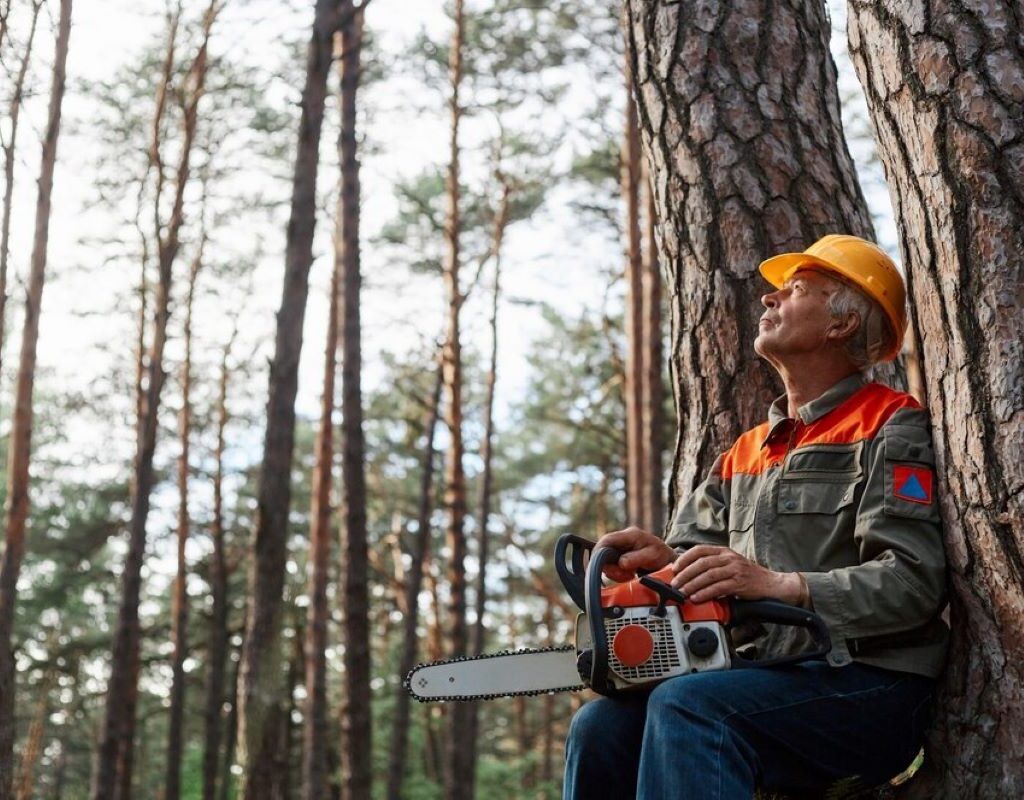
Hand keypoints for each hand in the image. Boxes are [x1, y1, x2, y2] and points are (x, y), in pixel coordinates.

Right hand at [594, 527, 675, 582]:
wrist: (668, 560)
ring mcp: (621, 547)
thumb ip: (637, 558)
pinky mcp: (620, 556)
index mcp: (630, 535)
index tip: (602, 566)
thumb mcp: (653, 555)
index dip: (599, 552)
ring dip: (615, 571)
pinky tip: (629, 574)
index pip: (607, 540)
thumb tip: (621, 562)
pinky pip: (612, 565)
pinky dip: (618, 573)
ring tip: (630, 575)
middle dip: (610, 567)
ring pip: (606, 561)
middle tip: (624, 575)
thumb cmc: (662, 555)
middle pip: (603, 551)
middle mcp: (622, 539)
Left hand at [669, 545, 802, 603]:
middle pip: (701, 563)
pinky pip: (719, 588)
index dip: (685, 558)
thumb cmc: (748, 576)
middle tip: (675, 584)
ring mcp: (735, 570)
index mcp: (724, 551)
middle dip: (685, 574)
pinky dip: (705, 593)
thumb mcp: (730, 565)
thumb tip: (689, 573)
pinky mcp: (740, 583)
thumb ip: (713, 566)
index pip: (700, 550)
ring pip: (708, 575)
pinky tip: (697, 598)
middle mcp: (729, 558)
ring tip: (682, 592)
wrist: (772, 584)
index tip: (674, 568)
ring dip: (692, 585)